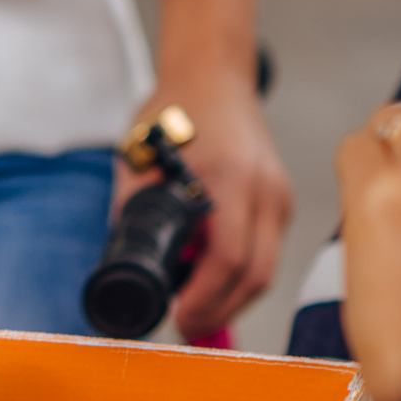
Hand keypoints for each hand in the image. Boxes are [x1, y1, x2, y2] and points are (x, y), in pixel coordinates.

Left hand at [113, 75, 290, 336]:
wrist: (213, 72)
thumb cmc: (172, 109)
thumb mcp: (136, 157)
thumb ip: (128, 207)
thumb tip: (118, 262)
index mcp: (228, 179)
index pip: (228, 260)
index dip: (204, 300)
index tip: (176, 319)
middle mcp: (264, 190)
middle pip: (255, 275)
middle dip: (220, 311)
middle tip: (184, 328)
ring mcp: (279, 194)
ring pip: (266, 268)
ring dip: (233, 297)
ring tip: (195, 313)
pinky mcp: (282, 197)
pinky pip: (267, 250)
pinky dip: (242, 274)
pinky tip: (214, 282)